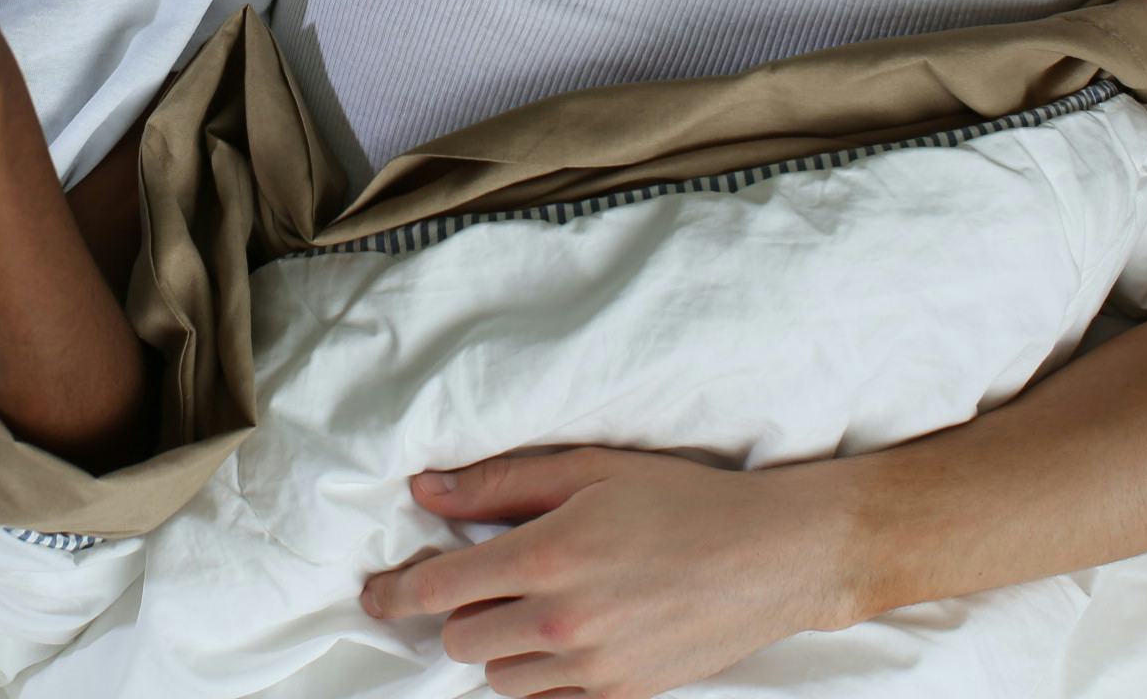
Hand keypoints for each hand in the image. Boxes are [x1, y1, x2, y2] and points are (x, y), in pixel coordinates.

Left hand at [359, 448, 868, 698]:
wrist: (772, 557)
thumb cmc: (683, 500)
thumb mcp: (590, 470)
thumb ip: (499, 483)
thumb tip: (426, 488)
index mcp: (549, 556)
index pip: (441, 588)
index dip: (395, 592)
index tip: (374, 594)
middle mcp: (564, 621)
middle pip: (461, 640)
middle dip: (458, 612)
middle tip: (481, 582)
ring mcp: (593, 668)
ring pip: (498, 677)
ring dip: (496, 647)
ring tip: (529, 608)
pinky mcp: (622, 697)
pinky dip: (538, 675)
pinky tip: (559, 640)